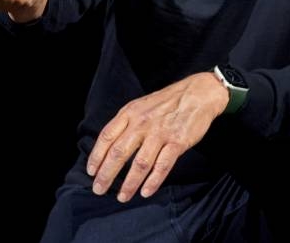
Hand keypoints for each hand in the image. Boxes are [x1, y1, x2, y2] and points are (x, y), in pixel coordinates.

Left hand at [87, 72, 229, 201]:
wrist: (198, 93)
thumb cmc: (167, 102)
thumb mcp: (141, 105)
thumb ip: (126, 122)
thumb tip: (110, 145)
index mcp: (130, 113)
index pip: (107, 136)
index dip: (96, 156)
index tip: (91, 172)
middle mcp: (142, 123)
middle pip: (119, 152)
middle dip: (107, 174)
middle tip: (99, 190)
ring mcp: (160, 133)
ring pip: (140, 163)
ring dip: (129, 183)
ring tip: (122, 196)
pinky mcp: (177, 142)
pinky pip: (162, 166)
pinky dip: (153, 181)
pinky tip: (145, 192)